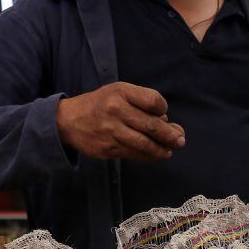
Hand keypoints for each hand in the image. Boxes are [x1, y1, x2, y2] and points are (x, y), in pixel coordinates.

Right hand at [56, 82, 185, 160]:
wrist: (67, 121)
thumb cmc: (99, 104)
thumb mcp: (118, 92)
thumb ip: (141, 103)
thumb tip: (166, 122)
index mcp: (121, 92)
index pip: (153, 101)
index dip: (162, 109)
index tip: (162, 114)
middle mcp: (116, 110)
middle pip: (151, 125)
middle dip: (169, 135)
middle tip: (180, 140)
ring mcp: (111, 131)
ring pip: (143, 143)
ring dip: (161, 149)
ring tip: (169, 151)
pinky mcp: (107, 148)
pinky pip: (132, 154)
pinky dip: (147, 156)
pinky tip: (155, 155)